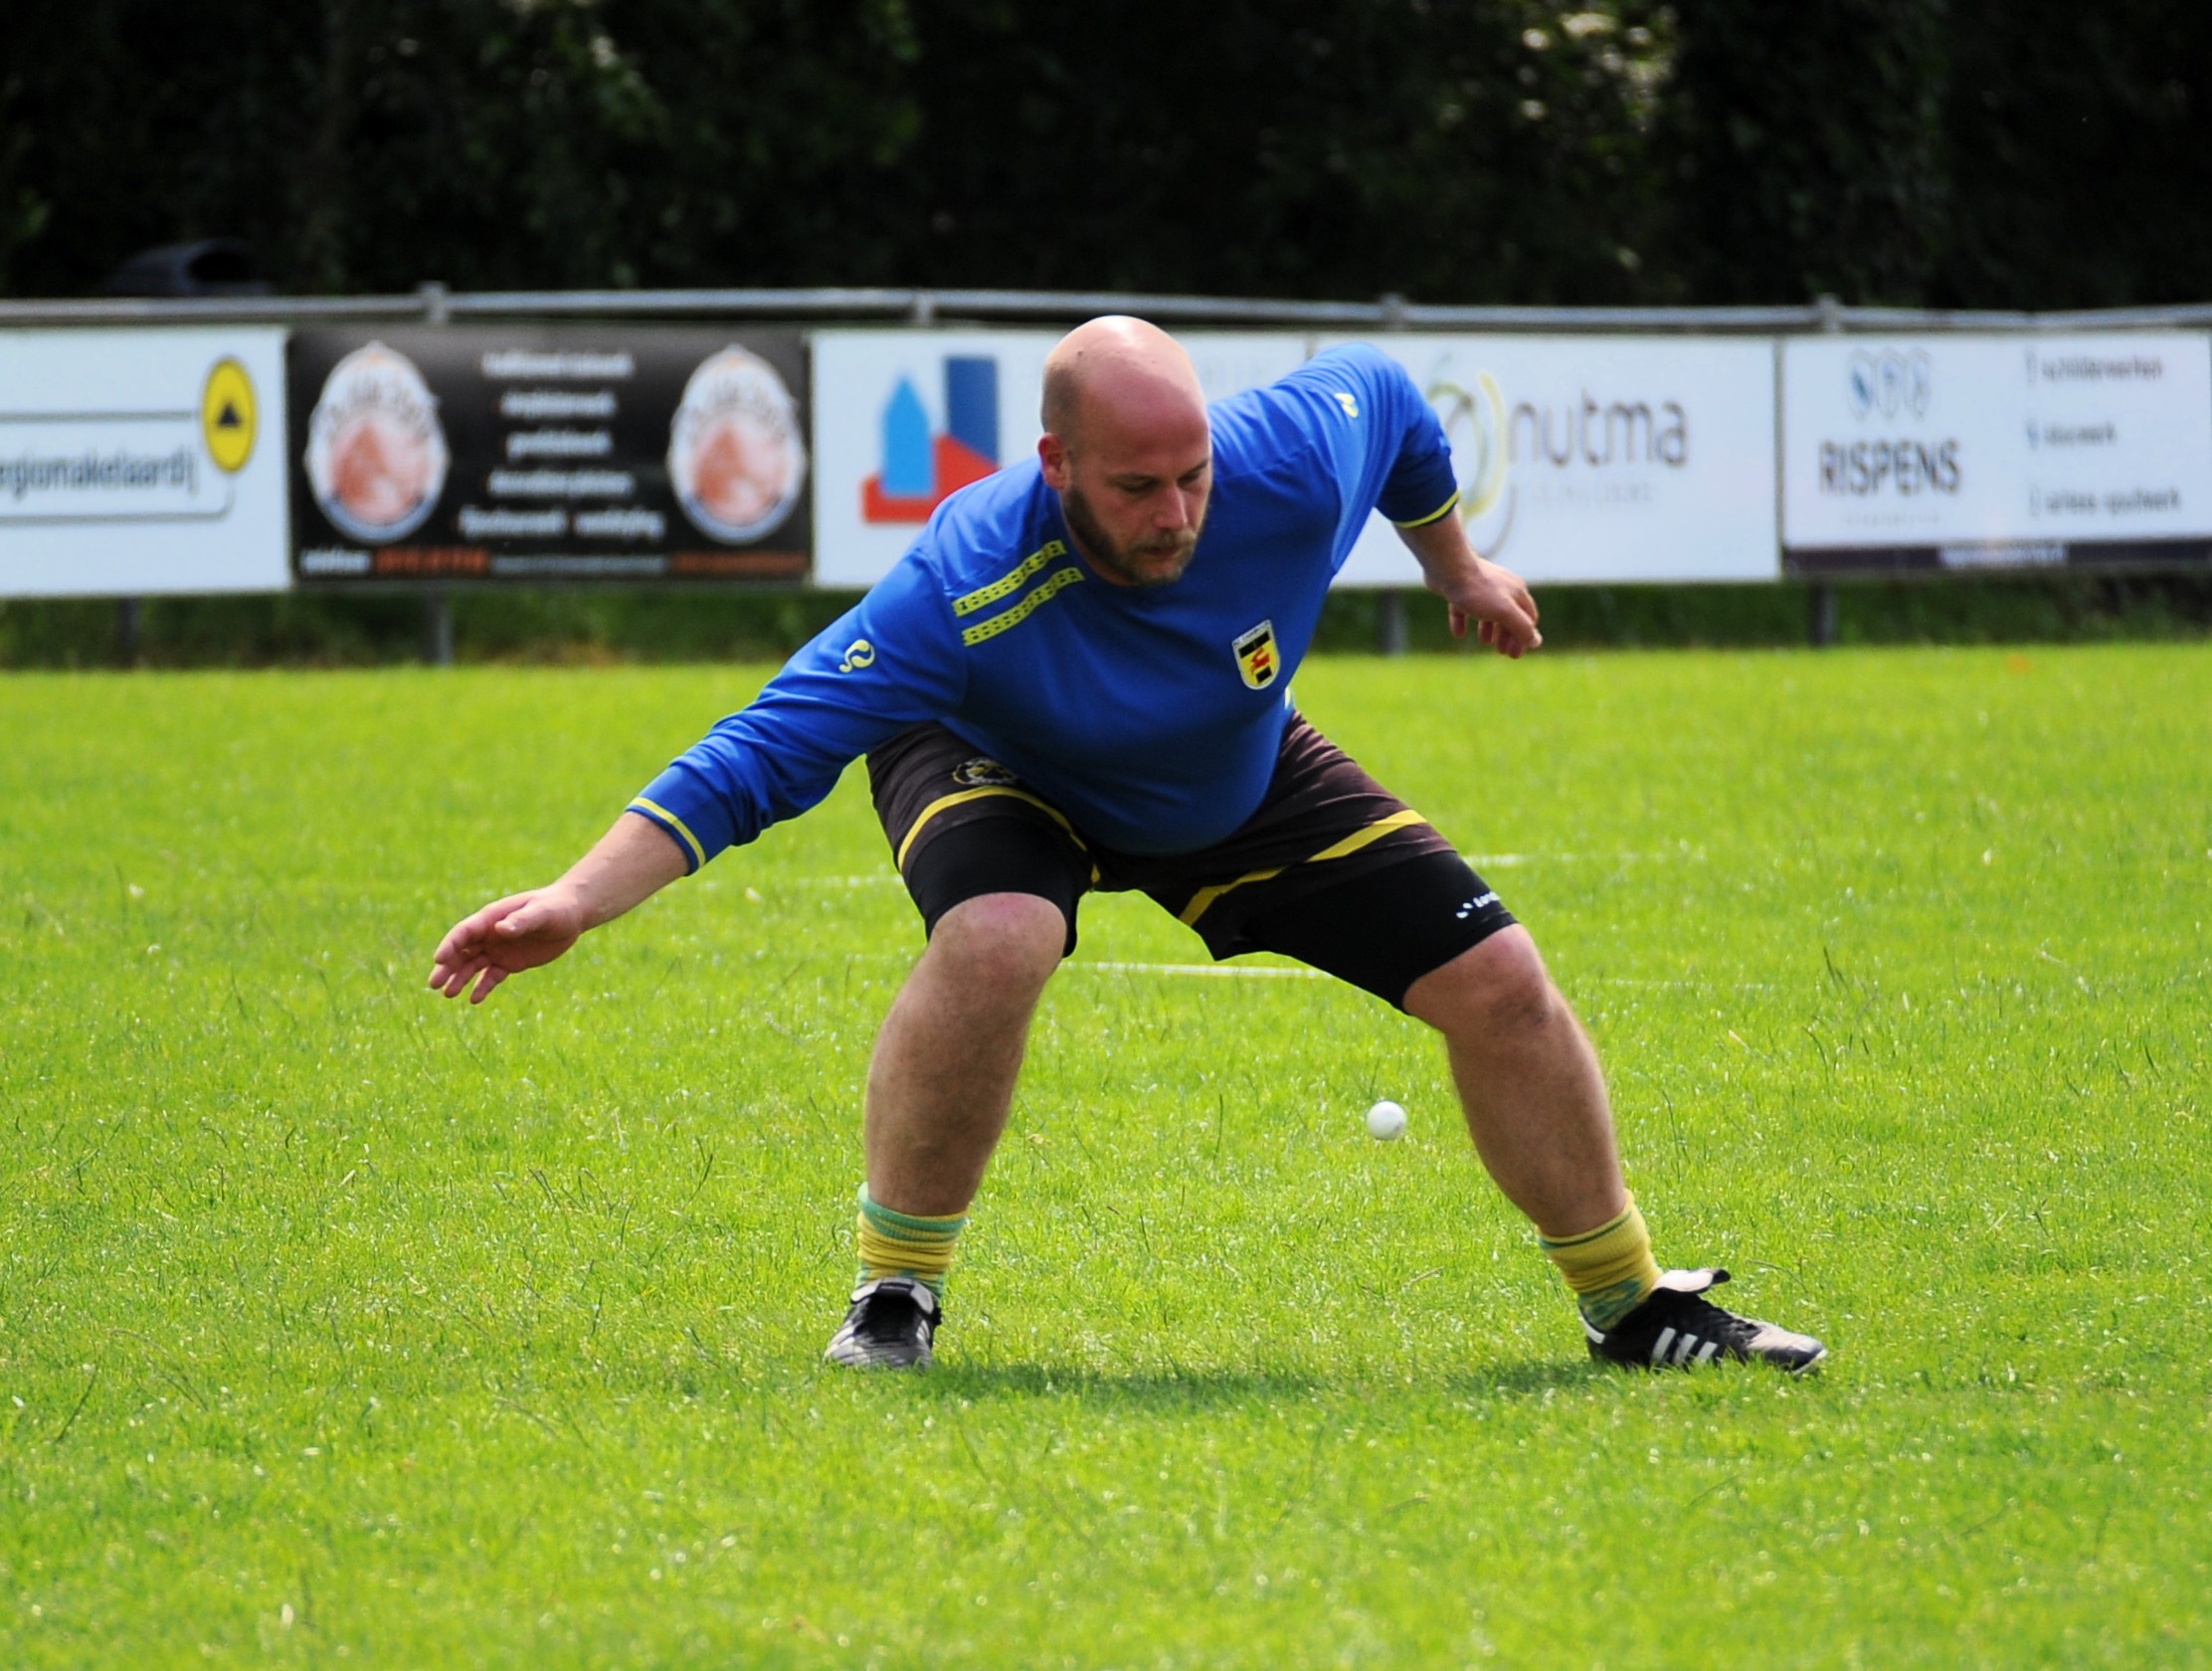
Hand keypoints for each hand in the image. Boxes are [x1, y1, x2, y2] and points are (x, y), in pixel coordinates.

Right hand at [428, 886, 586, 1003]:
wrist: (571, 916)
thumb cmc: (556, 908)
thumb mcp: (542, 913)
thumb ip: (522, 921)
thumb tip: (500, 929)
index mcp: (492, 917)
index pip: (464, 932)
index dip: (450, 945)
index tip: (438, 959)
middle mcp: (490, 934)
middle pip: (462, 952)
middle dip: (447, 967)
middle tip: (433, 984)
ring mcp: (498, 949)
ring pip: (472, 966)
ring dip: (459, 979)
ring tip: (448, 994)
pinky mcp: (509, 963)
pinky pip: (491, 977)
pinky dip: (482, 987)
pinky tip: (474, 1000)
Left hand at [1431, 554, 1541, 657]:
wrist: (1449, 568)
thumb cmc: (1479, 591)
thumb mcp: (1505, 612)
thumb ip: (1521, 627)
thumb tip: (1536, 642)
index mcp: (1516, 592)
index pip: (1528, 618)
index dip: (1524, 637)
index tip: (1514, 654)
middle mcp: (1502, 587)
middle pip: (1510, 615)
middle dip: (1507, 635)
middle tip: (1502, 651)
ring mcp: (1480, 587)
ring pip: (1488, 611)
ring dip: (1489, 629)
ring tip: (1485, 642)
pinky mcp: (1460, 588)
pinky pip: (1464, 608)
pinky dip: (1463, 622)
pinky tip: (1459, 634)